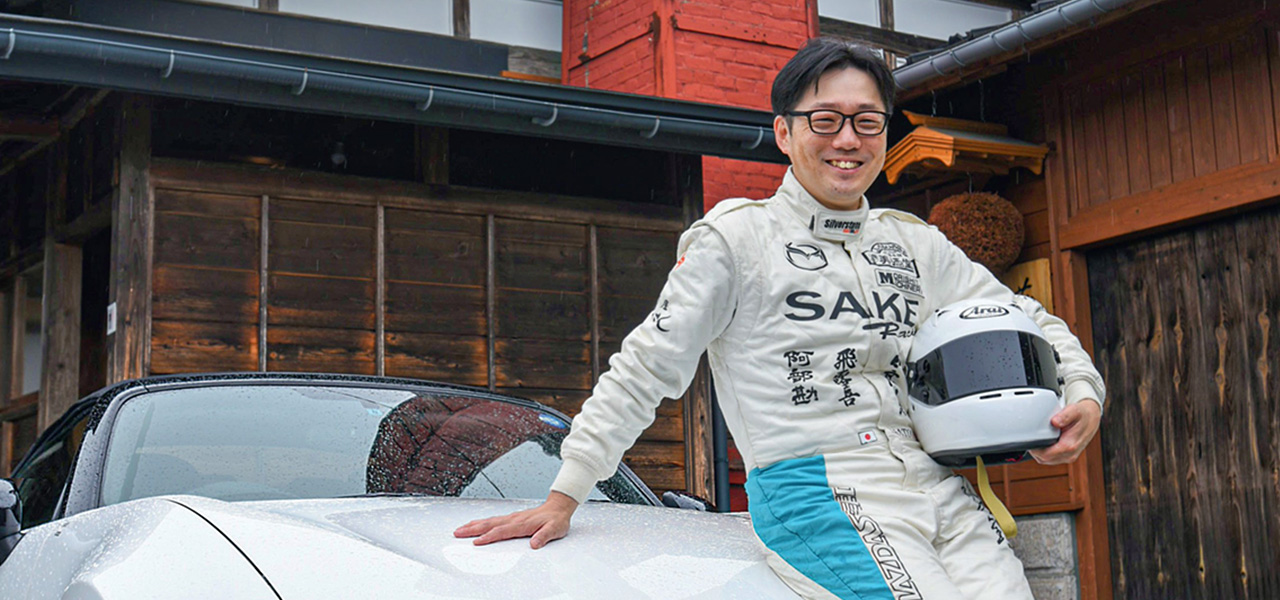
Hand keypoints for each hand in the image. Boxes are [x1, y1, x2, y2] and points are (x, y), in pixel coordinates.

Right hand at [452, 491, 577, 548]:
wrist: (559, 507)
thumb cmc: (556, 520)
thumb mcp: (555, 530)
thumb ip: (544, 536)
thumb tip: (534, 544)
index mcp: (523, 524)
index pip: (502, 531)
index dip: (489, 537)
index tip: (476, 542)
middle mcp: (514, 519)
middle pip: (490, 524)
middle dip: (473, 529)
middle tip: (458, 533)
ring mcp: (512, 517)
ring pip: (489, 521)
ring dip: (474, 525)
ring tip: (460, 529)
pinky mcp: (511, 518)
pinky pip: (493, 520)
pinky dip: (481, 522)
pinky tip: (475, 525)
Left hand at [1029, 400, 1101, 464]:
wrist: (1092, 419)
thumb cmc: (1082, 414)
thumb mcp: (1074, 411)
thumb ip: (1064, 416)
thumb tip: (1054, 422)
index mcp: (1070, 446)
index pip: (1045, 455)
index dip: (1034, 449)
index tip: (1029, 440)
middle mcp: (1070, 455)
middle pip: (1044, 460)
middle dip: (1035, 451)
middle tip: (1030, 439)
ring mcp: (1069, 457)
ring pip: (1047, 461)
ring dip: (1039, 453)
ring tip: (1036, 440)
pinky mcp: (1068, 456)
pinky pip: (1051, 459)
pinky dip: (1045, 453)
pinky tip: (1043, 443)